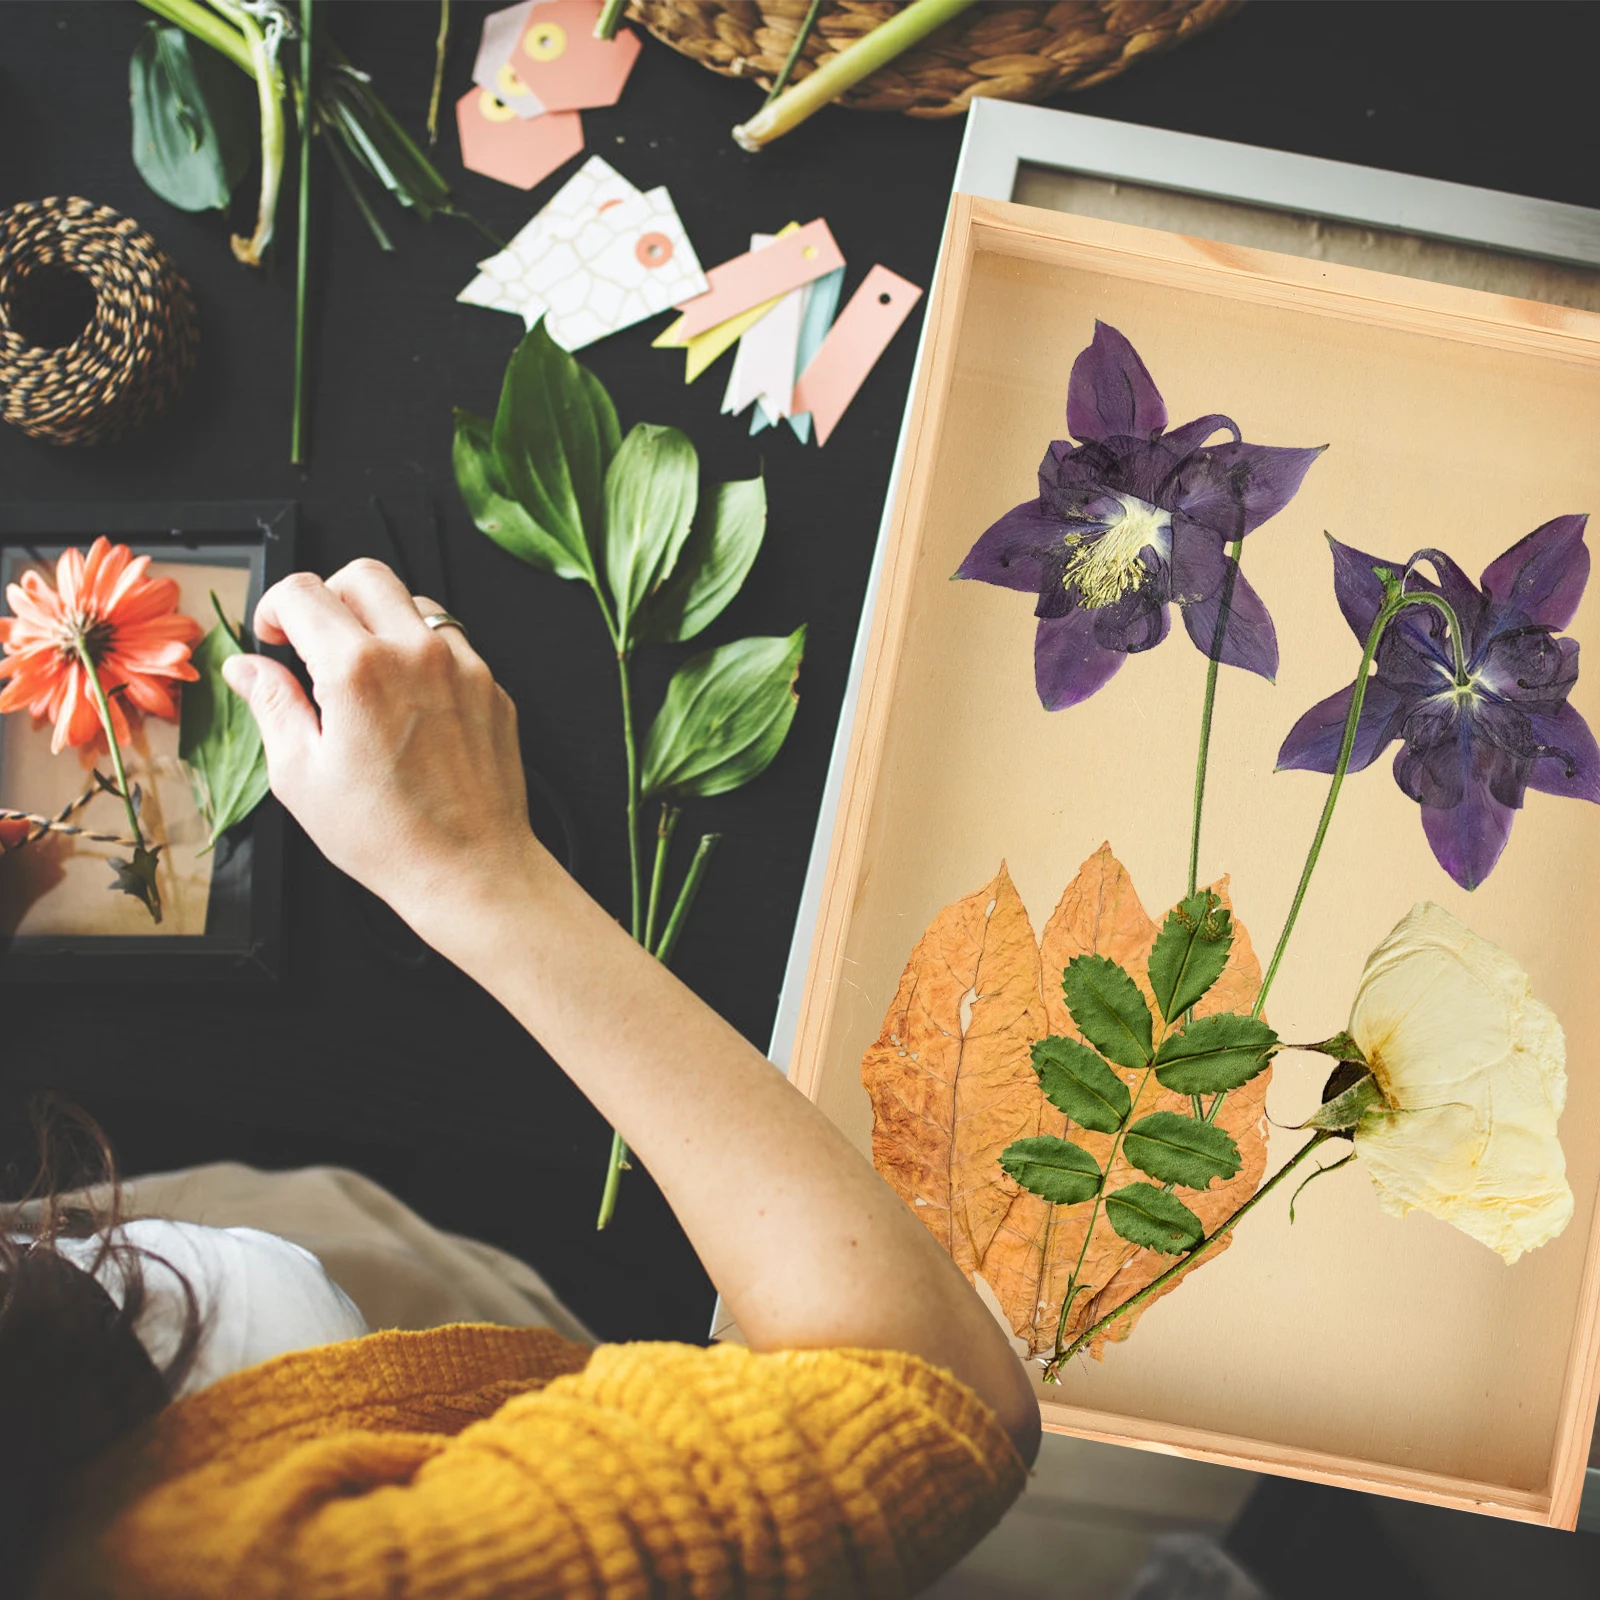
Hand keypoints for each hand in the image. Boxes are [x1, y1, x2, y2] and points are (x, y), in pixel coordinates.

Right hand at [222, 559, 546, 946]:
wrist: (471, 869)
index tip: (271, 637)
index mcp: (358, 669)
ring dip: (379, 621)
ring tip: (363, 675)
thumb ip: (271, 705)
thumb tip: (246, 667)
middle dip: (327, 597)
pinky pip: (452, 643)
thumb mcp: (301, 776)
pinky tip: (408, 702)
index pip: (303, 592)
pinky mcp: (492, 687)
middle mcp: (416, 652)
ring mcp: (464, 666)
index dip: (273, 608)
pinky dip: (422, 654)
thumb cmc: (387, 836)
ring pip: (414, 602)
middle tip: (313, 643)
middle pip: (363, 575)